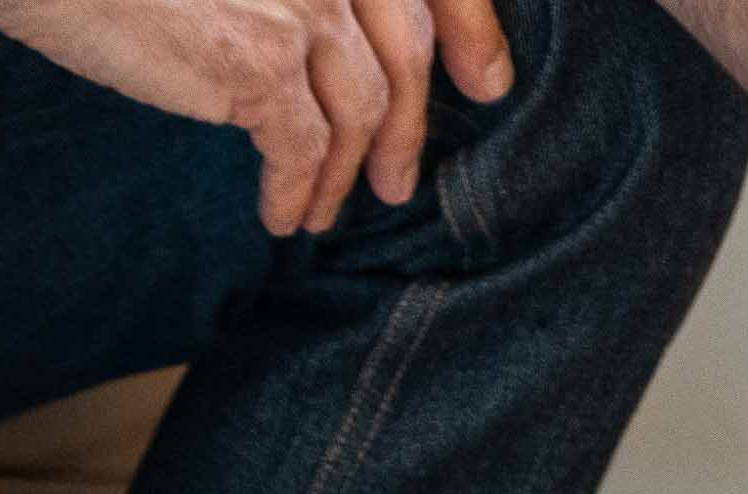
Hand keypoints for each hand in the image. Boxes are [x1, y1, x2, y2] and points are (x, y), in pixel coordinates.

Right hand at [0, 0, 512, 236]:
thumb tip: (330, 51)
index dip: (470, 27)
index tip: (486, 82)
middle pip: (406, 48)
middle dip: (413, 125)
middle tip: (401, 181)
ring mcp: (302, 0)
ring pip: (363, 109)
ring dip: (352, 173)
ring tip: (332, 210)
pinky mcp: (262, 62)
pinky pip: (305, 149)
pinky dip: (299, 193)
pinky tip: (283, 218)